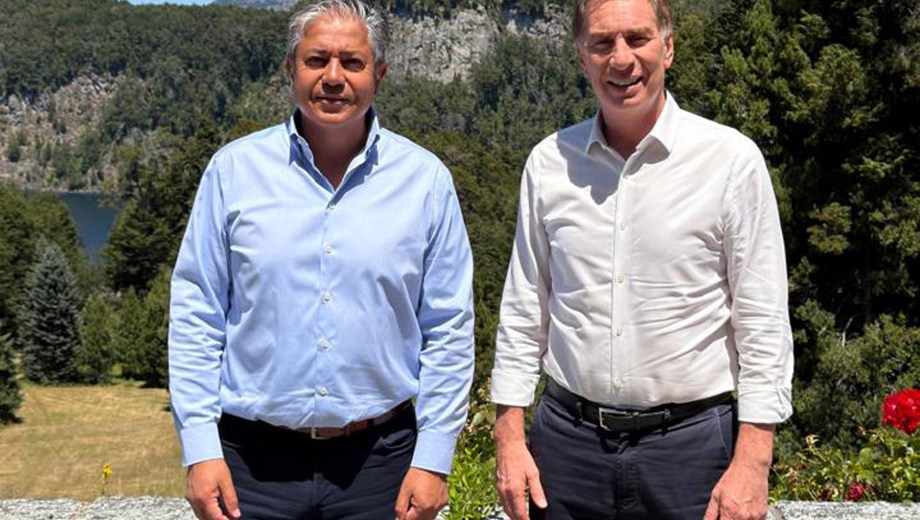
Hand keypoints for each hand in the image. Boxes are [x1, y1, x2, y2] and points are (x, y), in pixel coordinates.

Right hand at [185, 459, 240, 519]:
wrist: (201, 453)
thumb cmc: (214, 465)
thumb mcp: (226, 482)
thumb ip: (231, 500)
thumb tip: (236, 514)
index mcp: (204, 499)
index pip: (215, 518)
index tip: (233, 519)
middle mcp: (195, 501)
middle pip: (206, 519)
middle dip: (218, 519)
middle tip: (230, 517)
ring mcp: (190, 498)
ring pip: (201, 515)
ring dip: (211, 516)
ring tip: (224, 513)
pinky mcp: (189, 494)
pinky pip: (197, 508)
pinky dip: (206, 511)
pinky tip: (214, 507)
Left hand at [394, 467, 447, 519]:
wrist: (431, 462)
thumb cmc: (418, 474)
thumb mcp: (404, 491)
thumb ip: (400, 508)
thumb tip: (399, 519)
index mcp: (424, 507)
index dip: (404, 516)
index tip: (403, 509)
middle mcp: (435, 508)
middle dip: (413, 516)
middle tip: (410, 501)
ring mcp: (441, 505)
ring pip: (429, 517)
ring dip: (421, 513)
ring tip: (418, 498)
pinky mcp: (445, 501)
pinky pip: (435, 510)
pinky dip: (430, 508)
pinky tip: (426, 497)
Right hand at [494, 405, 545, 519]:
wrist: (507, 445)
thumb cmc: (521, 457)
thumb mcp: (533, 473)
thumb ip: (537, 491)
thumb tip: (542, 505)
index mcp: (514, 490)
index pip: (520, 514)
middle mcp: (505, 491)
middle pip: (511, 513)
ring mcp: (500, 488)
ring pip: (505, 508)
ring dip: (513, 515)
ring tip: (522, 518)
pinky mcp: (497, 485)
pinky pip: (502, 501)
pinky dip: (508, 508)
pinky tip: (513, 508)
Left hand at [703, 423, 773, 519]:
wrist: (751, 468)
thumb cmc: (733, 479)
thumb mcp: (716, 495)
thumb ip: (710, 513)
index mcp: (730, 512)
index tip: (721, 519)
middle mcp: (744, 517)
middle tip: (727, 515)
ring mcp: (755, 517)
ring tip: (736, 511)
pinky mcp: (763, 514)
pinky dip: (749, 519)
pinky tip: (745, 511)